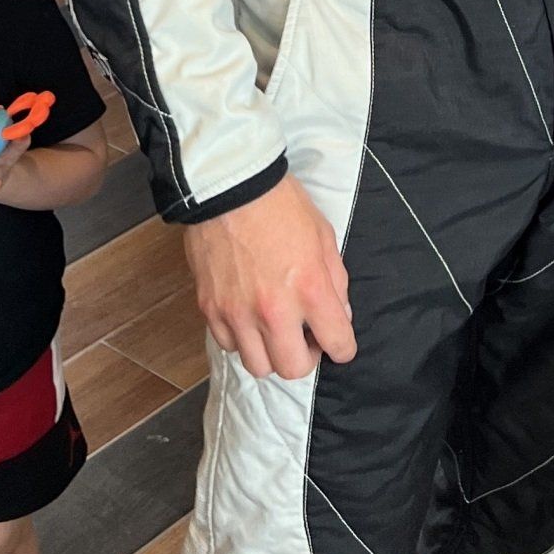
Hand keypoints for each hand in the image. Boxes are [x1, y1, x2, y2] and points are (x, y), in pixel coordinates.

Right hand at [183, 175, 356, 379]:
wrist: (230, 185)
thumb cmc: (280, 203)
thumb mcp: (323, 234)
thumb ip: (335, 280)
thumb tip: (340, 313)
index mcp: (310, 288)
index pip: (337, 344)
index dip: (343, 347)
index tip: (339, 342)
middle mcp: (274, 309)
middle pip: (293, 369)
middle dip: (306, 358)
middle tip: (305, 337)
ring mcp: (238, 312)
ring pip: (257, 366)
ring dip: (271, 352)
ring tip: (274, 330)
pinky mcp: (210, 308)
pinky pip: (228, 345)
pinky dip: (241, 339)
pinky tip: (247, 317)